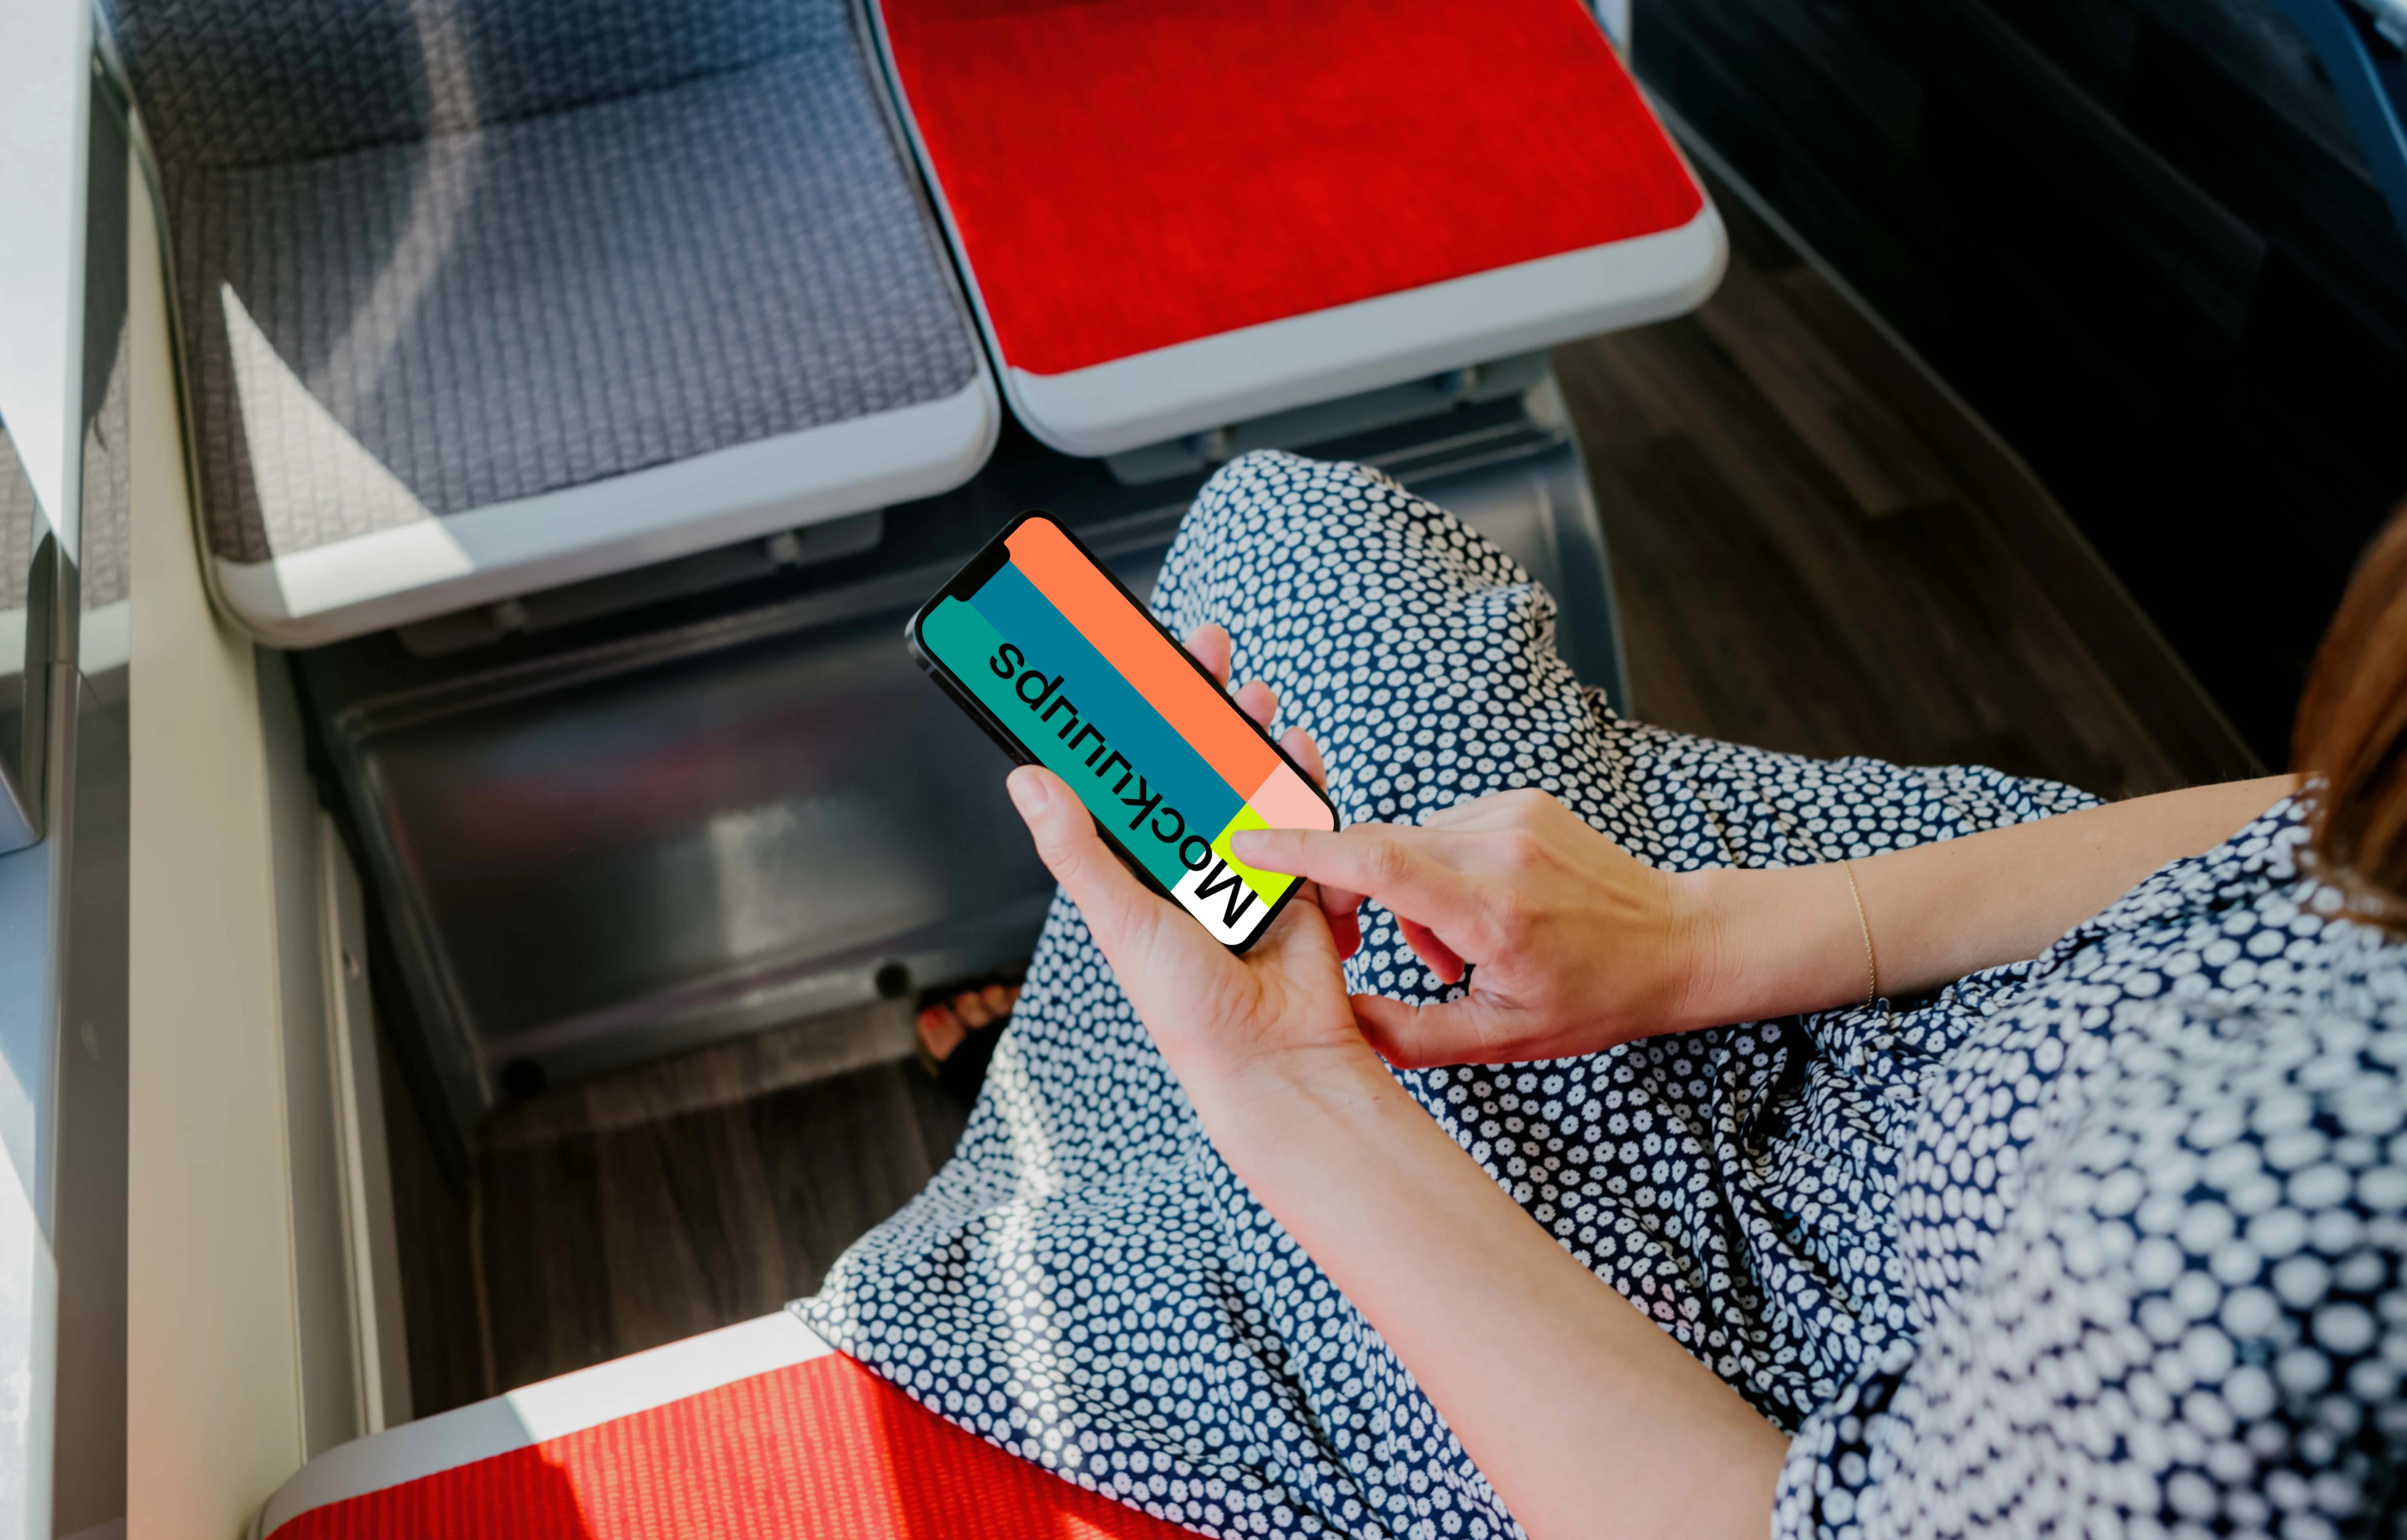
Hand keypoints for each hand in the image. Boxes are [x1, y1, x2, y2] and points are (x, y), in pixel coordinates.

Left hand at [1005, 625, 1369, 1100]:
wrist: (1271, 1055)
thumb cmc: (1187, 1008)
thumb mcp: (1119, 918)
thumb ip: (1078, 848)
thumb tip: (1028, 781)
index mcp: (1135, 870)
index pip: (1122, 780)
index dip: (1121, 725)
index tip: (1116, 670)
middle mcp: (1185, 862)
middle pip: (1186, 764)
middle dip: (1194, 704)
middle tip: (1197, 649)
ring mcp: (1241, 864)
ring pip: (1241, 778)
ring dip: (1245, 730)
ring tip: (1245, 689)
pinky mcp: (1293, 874)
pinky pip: (1297, 813)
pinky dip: (1298, 776)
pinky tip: (1292, 746)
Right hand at [1232, 789, 1709, 1067]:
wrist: (1676, 941)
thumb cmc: (1595, 996)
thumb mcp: (1502, 1040)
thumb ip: (1410, 1033)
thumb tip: (1339, 1019)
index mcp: (1494, 912)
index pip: (1378, 863)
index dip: (1306, 851)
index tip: (1253, 843)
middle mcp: (1502, 850)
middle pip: (1380, 847)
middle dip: (1350, 889)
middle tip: (1365, 943)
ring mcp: (1514, 816)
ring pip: (1410, 842)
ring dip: (1406, 890)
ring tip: (1453, 946)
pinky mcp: (1522, 801)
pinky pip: (1445, 829)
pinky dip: (1439, 870)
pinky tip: (1477, 910)